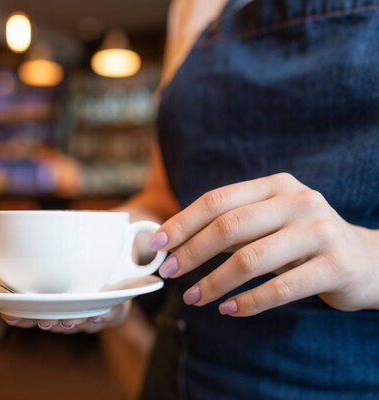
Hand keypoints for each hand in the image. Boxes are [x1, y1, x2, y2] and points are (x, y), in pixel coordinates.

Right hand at [0, 247, 130, 331]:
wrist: (103, 228)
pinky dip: (108, 315)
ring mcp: (88, 308)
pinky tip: (101, 311)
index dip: (18, 319)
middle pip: (51, 322)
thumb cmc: (55, 242)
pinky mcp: (116, 304)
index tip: (12, 315)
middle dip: (46, 322)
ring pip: (80, 323)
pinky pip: (113, 316)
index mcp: (39, 301)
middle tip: (43, 317)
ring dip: (73, 321)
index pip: (25, 316)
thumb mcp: (19, 244)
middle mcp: (62, 308)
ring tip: (69, 314)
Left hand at [148, 173, 378, 316]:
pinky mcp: (335, 266)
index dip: (182, 223)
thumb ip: (231, 227)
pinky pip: (280, 289)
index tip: (156, 244)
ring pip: (250, 260)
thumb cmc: (301, 241)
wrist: (367, 260)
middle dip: (191, 252)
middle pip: (229, 227)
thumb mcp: (269, 223)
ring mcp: (319, 231)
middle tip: (168, 272)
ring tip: (192, 298)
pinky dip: (247, 303)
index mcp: (275, 186)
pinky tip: (228, 310)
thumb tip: (174, 243)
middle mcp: (298, 201)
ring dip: (213, 283)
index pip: (217, 201)